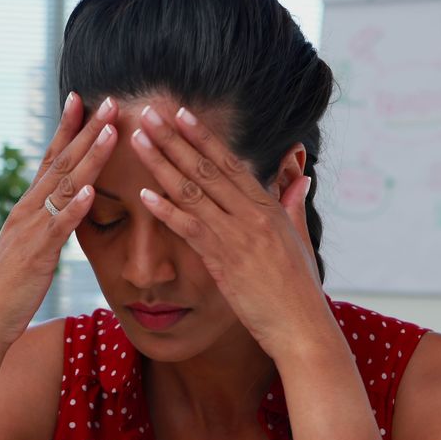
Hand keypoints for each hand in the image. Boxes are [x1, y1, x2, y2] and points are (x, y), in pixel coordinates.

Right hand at [0, 93, 119, 347]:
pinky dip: (74, 207)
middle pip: (61, 162)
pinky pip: (58, 227)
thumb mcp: (32, 248)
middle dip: (87, 130)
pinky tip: (90, 191)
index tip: (82, 99)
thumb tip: (66, 207)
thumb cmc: (10, 288)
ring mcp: (31, 230)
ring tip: (110, 132)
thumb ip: (48, 225)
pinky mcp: (37, 255)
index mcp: (27, 207)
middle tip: (111, 101)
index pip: (49, 158)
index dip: (67, 128)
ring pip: (63, 186)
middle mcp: (27, 210)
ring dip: (89, 157)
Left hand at [129, 105, 333, 355]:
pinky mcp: (224, 261)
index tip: (181, 114)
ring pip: (193, 191)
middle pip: (207, 168)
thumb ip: (294, 206)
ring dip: (162, 164)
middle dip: (174, 139)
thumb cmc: (300, 289)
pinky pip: (190, 229)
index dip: (203, 137)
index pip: (231, 163)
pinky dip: (166, 210)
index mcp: (269, 207)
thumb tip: (301, 179)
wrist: (301, 326)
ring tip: (139, 141)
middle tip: (149, 113)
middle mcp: (252, 215)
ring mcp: (237, 236)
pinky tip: (144, 194)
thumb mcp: (300, 240)